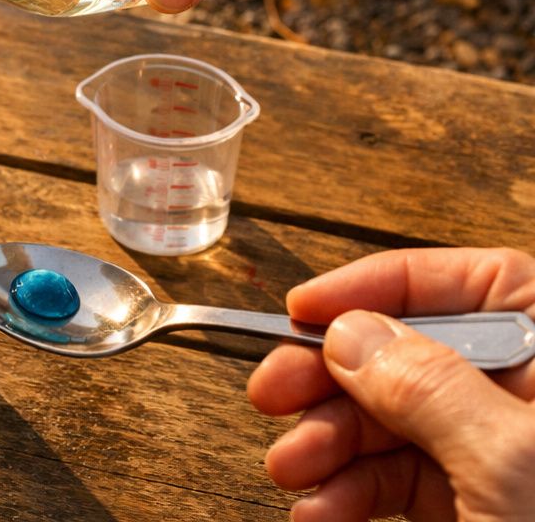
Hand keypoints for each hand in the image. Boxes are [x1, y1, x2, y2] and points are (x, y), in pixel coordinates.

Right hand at [247, 248, 534, 520]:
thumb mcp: (508, 464)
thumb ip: (428, 387)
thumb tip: (354, 333)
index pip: (479, 284)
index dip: (384, 287)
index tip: (305, 312)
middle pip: (421, 354)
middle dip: (337, 380)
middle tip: (272, 394)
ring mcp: (510, 460)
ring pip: (401, 424)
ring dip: (331, 446)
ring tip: (289, 470)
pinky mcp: (485, 510)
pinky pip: (405, 483)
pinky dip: (353, 495)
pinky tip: (319, 511)